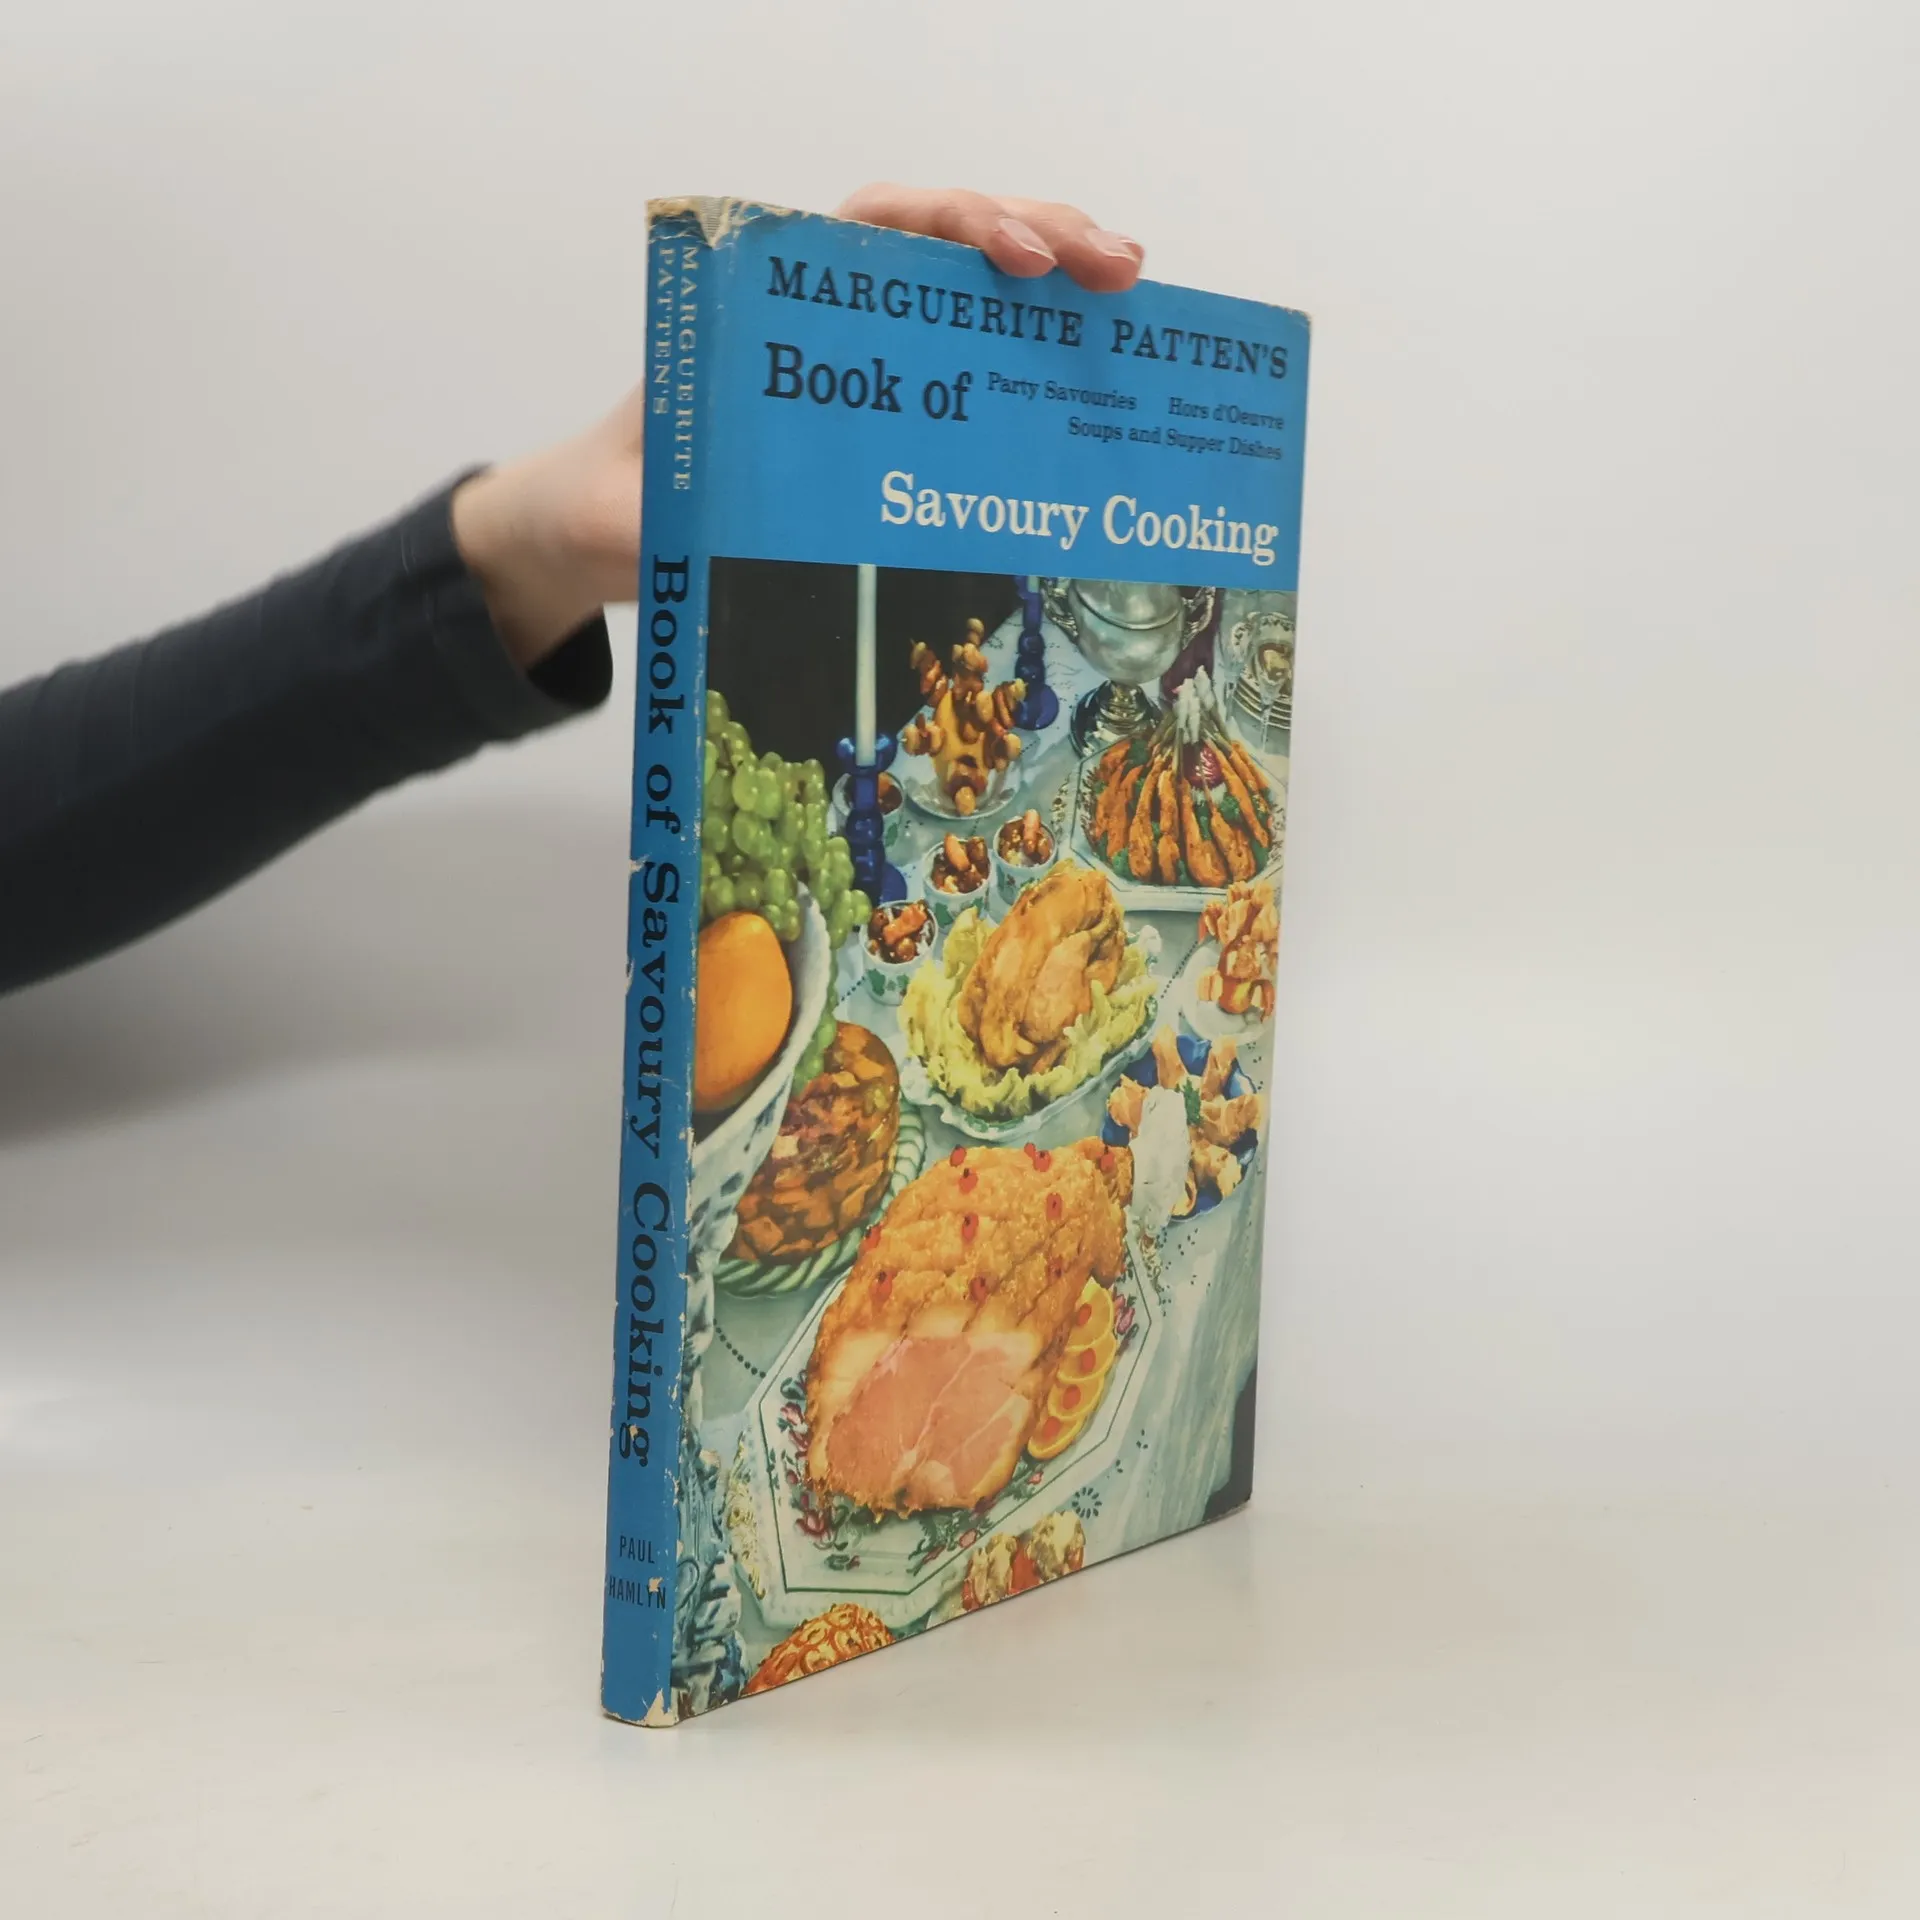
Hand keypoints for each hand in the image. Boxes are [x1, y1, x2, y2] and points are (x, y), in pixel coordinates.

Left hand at [453, 185, 1144, 667]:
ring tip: (1132, 297)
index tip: (1016, 263)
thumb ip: (651, 511)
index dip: (958, 225)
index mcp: (776, 303)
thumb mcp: (635, 508)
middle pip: (951, 243)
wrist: (611, 526)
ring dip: (1059, 285)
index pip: (879, 225)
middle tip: (1121, 271)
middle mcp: (833, 314)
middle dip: (1043, 238)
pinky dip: (1038, 358)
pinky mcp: (896, 414)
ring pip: (976, 296)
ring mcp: (873, 361)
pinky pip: (975, 368)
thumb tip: (671, 528)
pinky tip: (1095, 371)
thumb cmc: (625, 498)